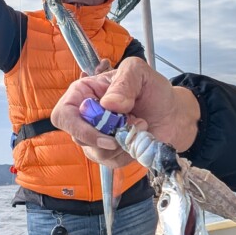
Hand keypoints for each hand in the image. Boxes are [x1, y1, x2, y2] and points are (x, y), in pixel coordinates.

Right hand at [50, 58, 200, 165]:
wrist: (172, 113)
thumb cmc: (152, 90)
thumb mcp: (139, 72)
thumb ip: (124, 81)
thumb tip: (108, 104)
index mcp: (84, 93)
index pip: (62, 115)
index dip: (77, 127)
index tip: (104, 130)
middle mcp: (85, 117)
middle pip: (79, 137)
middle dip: (110, 134)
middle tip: (135, 121)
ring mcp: (95, 138)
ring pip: (97, 152)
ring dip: (124, 142)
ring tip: (141, 124)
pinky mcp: (109, 154)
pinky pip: (112, 162)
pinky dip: (130, 152)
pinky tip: (140, 137)